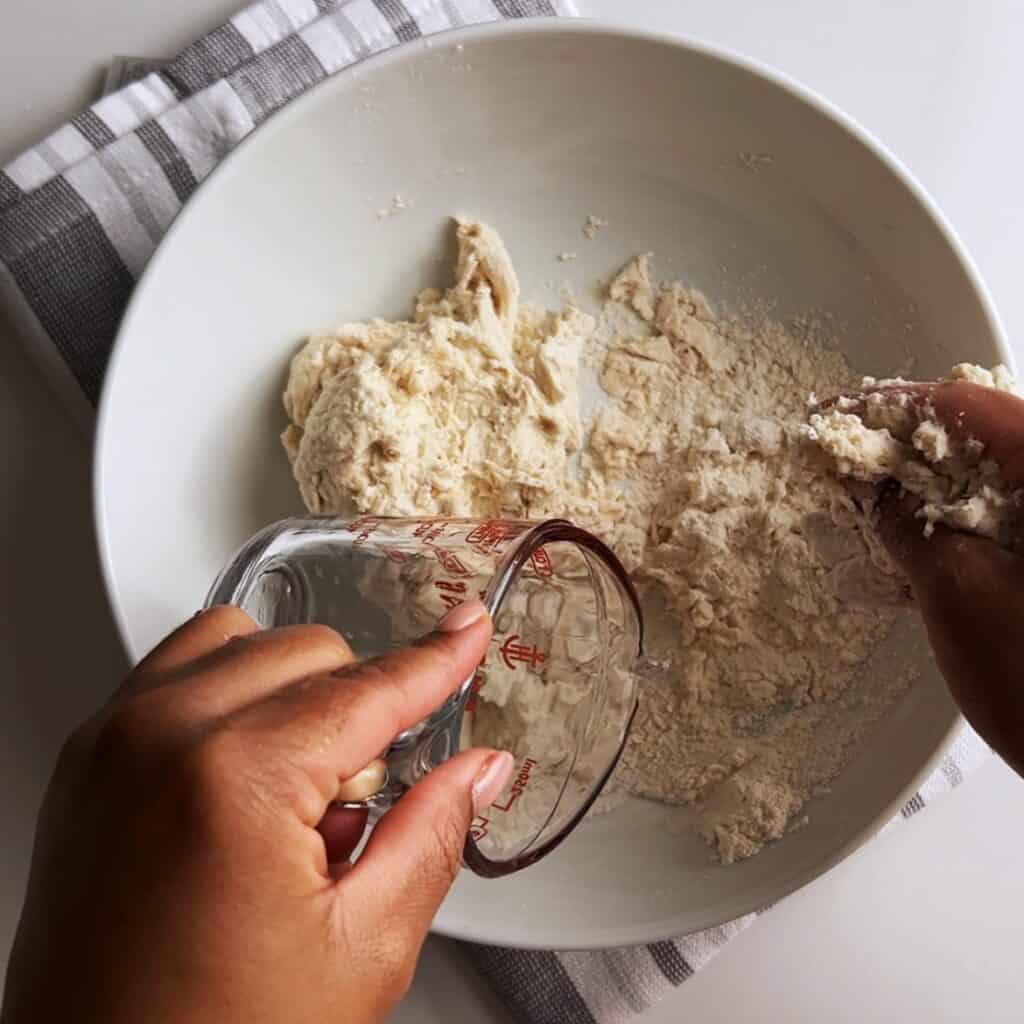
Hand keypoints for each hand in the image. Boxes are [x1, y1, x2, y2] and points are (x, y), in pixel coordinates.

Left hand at [2, 601, 512, 1023]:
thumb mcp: (359, 952)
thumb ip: (431, 836)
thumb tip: (476, 768)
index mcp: (235, 779)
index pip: (368, 690)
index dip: (434, 661)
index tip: (465, 630)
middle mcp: (157, 738)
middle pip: (309, 653)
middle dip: (357, 711)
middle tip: (356, 804)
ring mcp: (110, 742)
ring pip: (241, 641)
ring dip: (292, 691)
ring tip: (295, 790)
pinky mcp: (85, 759)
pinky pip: (177, 668)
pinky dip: (228, 692)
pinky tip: (246, 774)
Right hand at [868, 381, 1023, 776]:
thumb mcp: (957, 593)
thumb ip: (906, 523)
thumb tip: (869, 479)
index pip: (967, 406)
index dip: (891, 407)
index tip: (835, 417)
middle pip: (984, 433)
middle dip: (910, 444)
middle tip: (849, 459)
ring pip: (996, 475)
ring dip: (934, 485)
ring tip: (875, 502)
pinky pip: (1012, 514)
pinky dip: (965, 520)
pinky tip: (924, 544)